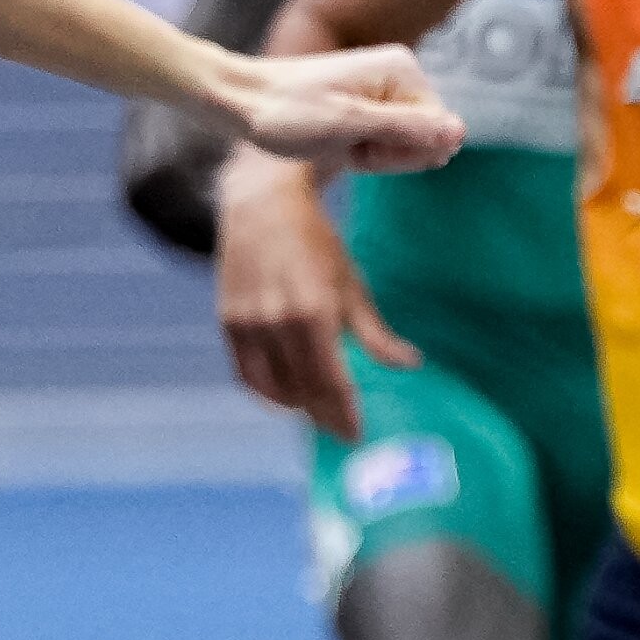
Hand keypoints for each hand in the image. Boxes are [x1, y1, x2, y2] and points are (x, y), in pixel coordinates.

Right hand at [216, 152, 412, 442]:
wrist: (261, 205)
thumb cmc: (316, 244)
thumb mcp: (351, 285)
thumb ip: (376, 334)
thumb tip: (410, 365)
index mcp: (314, 313)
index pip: (330, 382)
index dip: (343, 413)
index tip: (355, 433)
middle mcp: (277, 322)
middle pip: (303, 390)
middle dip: (324, 415)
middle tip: (340, 429)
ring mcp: (248, 324)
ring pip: (273, 388)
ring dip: (297, 406)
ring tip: (317, 411)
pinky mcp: (228, 322)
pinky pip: (246, 375)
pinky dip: (266, 394)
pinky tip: (286, 398)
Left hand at [230, 42, 462, 177]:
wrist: (239, 100)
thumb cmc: (286, 112)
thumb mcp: (348, 125)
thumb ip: (406, 129)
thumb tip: (460, 133)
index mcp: (402, 70)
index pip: (437, 131)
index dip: (401, 152)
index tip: (359, 146)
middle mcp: (398, 74)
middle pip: (422, 137)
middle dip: (387, 153)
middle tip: (345, 143)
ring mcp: (382, 88)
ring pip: (403, 142)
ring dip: (372, 153)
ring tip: (336, 140)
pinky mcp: (367, 102)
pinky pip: (383, 139)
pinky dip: (360, 149)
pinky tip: (334, 142)